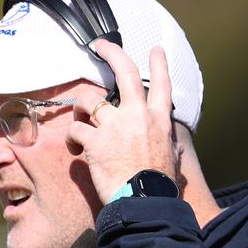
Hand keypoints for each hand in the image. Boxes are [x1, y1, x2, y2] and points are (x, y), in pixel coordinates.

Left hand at [66, 40, 175, 203]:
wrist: (144, 202)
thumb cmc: (159, 187)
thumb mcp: (173, 161)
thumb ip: (170, 147)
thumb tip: (176, 147)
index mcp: (159, 121)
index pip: (162, 85)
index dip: (159, 64)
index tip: (155, 50)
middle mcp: (138, 116)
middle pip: (125, 72)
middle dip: (111, 53)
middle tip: (100, 45)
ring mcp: (115, 126)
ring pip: (89, 100)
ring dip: (79, 109)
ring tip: (79, 121)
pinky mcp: (94, 141)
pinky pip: (75, 130)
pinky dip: (72, 138)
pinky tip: (75, 150)